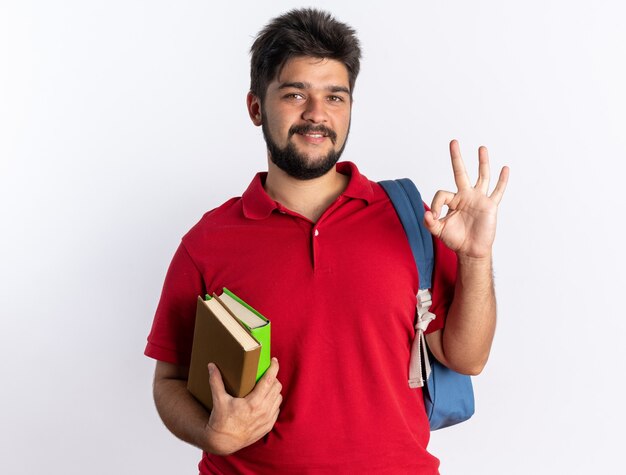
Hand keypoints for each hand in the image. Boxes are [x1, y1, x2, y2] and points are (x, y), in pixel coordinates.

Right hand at [203, 358, 281, 454]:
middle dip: (273, 378)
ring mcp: (267, 419)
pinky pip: (276, 409)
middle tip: (266, 374)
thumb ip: (216, 381)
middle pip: (276, 387)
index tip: (274, 361)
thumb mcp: (219, 399)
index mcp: (253, 402)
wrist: (223, 442)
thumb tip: (211, 365)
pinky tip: (265, 400)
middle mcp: (263, 410)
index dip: (274, 368)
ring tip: (266, 386)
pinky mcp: (268, 426)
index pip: (269, 380)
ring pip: (278, 397)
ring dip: (274, 390)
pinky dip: (273, 402)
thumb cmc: (221, 420)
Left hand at [424, 140, 508, 259]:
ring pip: (482, 177)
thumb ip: (430, 223)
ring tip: (481, 148)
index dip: (436, 204)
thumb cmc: (455, 239)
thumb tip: (426, 214)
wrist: (471, 250)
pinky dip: (502, 181)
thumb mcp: (438, 231)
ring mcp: (479, 199)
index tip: (435, 216)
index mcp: (452, 200)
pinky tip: (505, 168)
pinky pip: (497, 191)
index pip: (442, 193)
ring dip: (482, 162)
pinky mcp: (490, 206)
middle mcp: (465, 196)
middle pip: (461, 172)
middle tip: (453, 142)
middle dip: (456, 157)